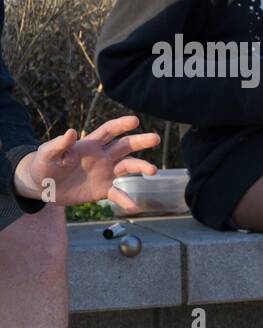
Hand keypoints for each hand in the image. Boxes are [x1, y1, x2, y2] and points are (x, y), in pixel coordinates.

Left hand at [13, 115, 159, 210]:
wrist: (42, 186)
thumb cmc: (43, 164)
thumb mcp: (47, 153)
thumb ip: (59, 144)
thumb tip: (71, 132)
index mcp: (90, 145)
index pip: (109, 131)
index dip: (121, 125)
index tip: (135, 120)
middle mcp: (102, 157)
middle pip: (125, 146)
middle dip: (140, 141)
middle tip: (155, 138)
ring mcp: (105, 173)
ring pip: (128, 167)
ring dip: (141, 167)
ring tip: (152, 170)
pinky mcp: (103, 190)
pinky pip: (118, 194)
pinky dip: (126, 200)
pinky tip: (134, 207)